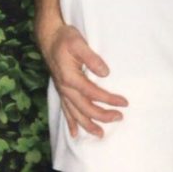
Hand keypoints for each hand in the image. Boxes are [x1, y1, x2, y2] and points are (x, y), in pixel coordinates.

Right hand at [40, 23, 127, 137]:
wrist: (48, 36)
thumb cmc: (65, 38)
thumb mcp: (78, 43)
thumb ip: (91, 58)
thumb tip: (105, 73)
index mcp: (70, 78)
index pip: (93, 93)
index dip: (109, 100)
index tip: (124, 103)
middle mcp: (65, 88)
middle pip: (85, 108)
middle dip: (102, 116)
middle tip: (119, 118)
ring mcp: (62, 91)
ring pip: (75, 113)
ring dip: (88, 125)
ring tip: (100, 134)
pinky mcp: (61, 90)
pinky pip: (65, 110)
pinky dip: (71, 122)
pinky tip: (74, 133)